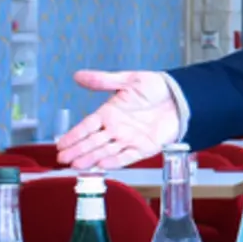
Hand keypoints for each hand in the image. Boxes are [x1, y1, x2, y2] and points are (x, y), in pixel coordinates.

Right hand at [56, 70, 184, 169]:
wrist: (182, 97)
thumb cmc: (156, 87)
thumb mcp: (128, 80)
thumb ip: (103, 80)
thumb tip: (79, 75)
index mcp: (110, 112)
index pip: (86, 126)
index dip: (74, 135)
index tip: (60, 144)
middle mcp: (117, 128)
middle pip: (93, 142)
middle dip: (78, 151)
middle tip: (63, 159)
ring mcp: (129, 139)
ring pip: (106, 151)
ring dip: (91, 159)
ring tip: (76, 165)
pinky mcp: (144, 148)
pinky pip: (127, 157)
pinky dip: (115, 162)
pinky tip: (102, 165)